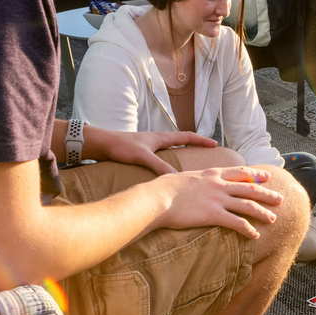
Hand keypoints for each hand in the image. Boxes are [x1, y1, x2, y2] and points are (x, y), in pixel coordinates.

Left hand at [88, 126, 216, 175]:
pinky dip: (170, 163)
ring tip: (192, 165)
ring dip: (183, 155)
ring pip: (172, 150)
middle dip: (195, 147)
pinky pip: (162, 158)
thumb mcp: (142, 157)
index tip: (214, 144)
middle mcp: (157, 140)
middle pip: (182, 142)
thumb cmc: (120, 146)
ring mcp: (150, 147)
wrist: (101, 144)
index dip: (201, 140)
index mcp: (161, 138)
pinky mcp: (142, 154)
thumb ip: (159, 166)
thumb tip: (176, 178)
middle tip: (207, 153)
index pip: (187, 137)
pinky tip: (168, 174)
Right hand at [158, 165, 282, 239]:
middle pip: (249, 188)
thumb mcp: (181, 178)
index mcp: (211, 174)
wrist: (156, 198)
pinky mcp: (213, 214)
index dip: (255, 175)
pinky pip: (237, 222)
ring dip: (262, 212)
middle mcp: (218, 184)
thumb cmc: (162, 189)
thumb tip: (186, 181)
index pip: (239, 172)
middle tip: (280, 199)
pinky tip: (255, 235)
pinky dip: (248, 229)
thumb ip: (191, 180)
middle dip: (267, 194)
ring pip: (247, 205)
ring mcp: (217, 199)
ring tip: (273, 219)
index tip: (266, 176)